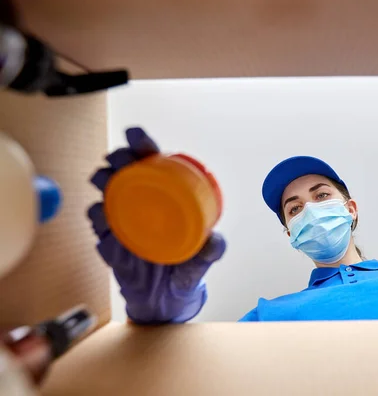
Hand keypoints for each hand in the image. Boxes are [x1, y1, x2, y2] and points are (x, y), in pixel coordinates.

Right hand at [87, 128, 225, 323]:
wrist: (168, 303)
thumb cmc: (186, 270)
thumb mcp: (203, 259)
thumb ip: (211, 250)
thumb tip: (216, 240)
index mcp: (164, 200)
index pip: (152, 166)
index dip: (142, 146)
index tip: (135, 134)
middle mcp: (140, 207)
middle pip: (123, 175)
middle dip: (116, 161)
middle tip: (117, 161)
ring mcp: (123, 226)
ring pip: (104, 198)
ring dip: (102, 188)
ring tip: (105, 184)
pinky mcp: (111, 248)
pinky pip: (100, 232)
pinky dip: (100, 225)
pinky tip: (104, 223)